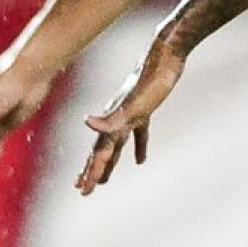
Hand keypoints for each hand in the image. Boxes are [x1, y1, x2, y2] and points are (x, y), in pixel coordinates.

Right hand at [77, 39, 185, 193]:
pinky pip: (139, 134)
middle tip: (82, 189)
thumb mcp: (134, 105)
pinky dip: (139, 147)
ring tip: (105, 180)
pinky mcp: (145, 109)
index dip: (91, 173)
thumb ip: (110, 118)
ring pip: (116, 145)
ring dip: (109, 162)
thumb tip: (85, 123)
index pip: (99, 154)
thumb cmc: (151, 81)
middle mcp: (117, 119)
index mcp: (114, 122)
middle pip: (101, 151)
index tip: (82, 191)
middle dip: (92, 171)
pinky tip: (141, 160)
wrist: (165, 55)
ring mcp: (130, 114)